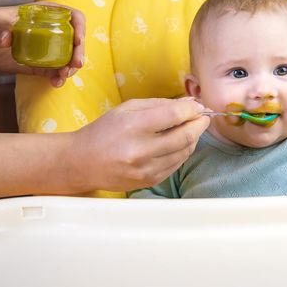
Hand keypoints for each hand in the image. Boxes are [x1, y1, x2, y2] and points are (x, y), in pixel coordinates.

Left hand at [0, 1, 85, 87]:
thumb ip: (0, 25)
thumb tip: (5, 39)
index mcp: (48, 14)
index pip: (74, 17)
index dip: (80, 28)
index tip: (78, 41)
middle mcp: (53, 31)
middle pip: (76, 41)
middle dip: (79, 53)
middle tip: (75, 65)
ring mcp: (49, 49)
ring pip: (69, 58)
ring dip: (71, 69)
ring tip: (63, 76)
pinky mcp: (41, 64)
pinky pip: (56, 72)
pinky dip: (59, 78)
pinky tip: (56, 83)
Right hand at [67, 98, 209, 191]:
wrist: (82, 162)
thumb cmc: (105, 131)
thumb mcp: (128, 109)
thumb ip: (160, 105)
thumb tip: (190, 104)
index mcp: (134, 126)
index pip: (175, 116)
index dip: (192, 110)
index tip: (198, 107)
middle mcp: (141, 150)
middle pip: (185, 136)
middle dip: (199, 125)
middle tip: (203, 118)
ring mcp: (146, 169)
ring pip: (184, 152)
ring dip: (193, 139)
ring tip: (191, 129)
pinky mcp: (149, 181)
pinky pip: (176, 165)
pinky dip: (182, 152)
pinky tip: (178, 144)